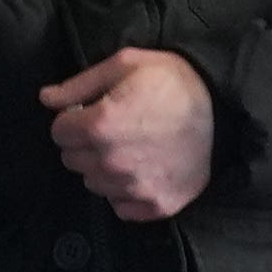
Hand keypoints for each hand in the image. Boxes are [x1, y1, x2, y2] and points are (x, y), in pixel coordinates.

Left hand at [41, 48, 215, 222]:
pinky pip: (120, 207)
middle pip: (72, 160)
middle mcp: (112, 163)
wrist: (225, 110)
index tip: (89, 112)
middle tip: (113, 129)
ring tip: (131, 147)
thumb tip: (45, 98)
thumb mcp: (126, 65)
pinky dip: (126, 192)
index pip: (58, 132)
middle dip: (85, 143)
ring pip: (94, 184)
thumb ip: (79, 85)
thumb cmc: (174, 82)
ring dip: (104, 168)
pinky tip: (143, 169)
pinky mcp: (155, 206)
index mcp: (100, 126)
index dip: (72, 119)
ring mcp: (134, 188)